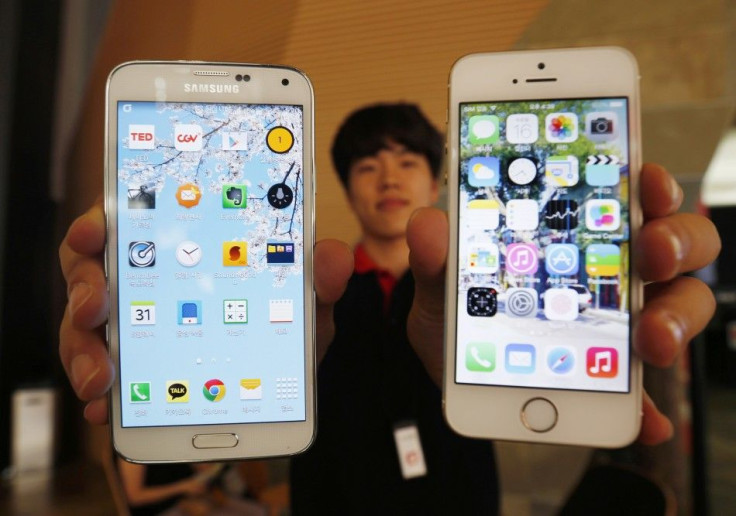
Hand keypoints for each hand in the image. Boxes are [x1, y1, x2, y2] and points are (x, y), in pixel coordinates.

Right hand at [59, 198, 351, 423]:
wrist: (277, 384)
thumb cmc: (280, 325)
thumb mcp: (302, 302)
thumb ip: (317, 279)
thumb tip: (331, 258)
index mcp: (181, 246)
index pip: (130, 220)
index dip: (102, 220)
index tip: (95, 229)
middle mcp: (146, 281)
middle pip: (91, 272)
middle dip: (84, 290)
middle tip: (95, 311)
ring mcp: (131, 328)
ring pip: (84, 330)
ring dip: (85, 354)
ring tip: (102, 382)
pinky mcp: (130, 373)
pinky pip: (103, 380)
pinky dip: (103, 398)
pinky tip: (107, 413)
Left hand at [406, 163, 719, 445]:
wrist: (458, 384)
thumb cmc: (461, 324)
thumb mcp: (440, 290)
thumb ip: (435, 260)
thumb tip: (429, 223)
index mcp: (575, 238)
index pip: (627, 197)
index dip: (648, 183)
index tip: (645, 182)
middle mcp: (612, 275)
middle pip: (674, 243)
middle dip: (674, 240)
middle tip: (651, 252)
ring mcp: (624, 327)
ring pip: (682, 305)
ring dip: (675, 317)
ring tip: (650, 340)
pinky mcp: (619, 381)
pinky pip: (648, 392)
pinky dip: (650, 406)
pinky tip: (645, 421)